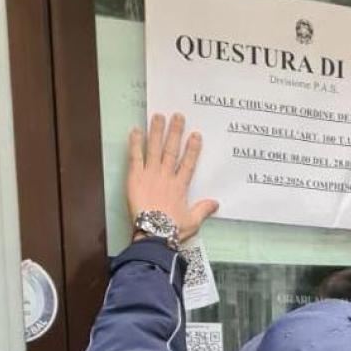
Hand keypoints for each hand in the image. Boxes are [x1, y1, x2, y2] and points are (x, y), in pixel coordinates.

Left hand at [127, 113, 217, 242]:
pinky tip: (136, 131)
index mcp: (180, 186)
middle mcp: (166, 176)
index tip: (196, 135)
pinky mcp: (135, 178)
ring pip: (154, 149)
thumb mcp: (192, 221)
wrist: (154, 234)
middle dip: (175, 132)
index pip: (188, 163)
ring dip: (157, 132)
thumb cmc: (173, 229)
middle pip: (172, 150)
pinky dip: (135, 144)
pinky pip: (135, 157)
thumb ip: (203, 209)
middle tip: (177, 116)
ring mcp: (150, 175)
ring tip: (158, 117)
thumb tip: (215, 204)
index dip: (192, 149)